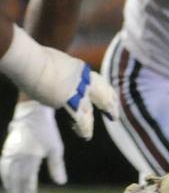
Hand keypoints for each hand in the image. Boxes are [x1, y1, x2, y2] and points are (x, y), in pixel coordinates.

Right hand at [0, 29, 115, 139]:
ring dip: (88, 124)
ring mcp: (78, 92)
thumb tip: (54, 75)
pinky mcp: (70, 103)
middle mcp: (83, 81)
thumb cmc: (35, 57)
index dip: (106, 90)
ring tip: (88, 134)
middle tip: (114, 116)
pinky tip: (84, 135)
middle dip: (109, 106)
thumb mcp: (54, 61)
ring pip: (88, 112)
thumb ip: (61, 71)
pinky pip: (80, 120)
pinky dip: (83, 128)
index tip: (111, 96)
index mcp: (80, 69)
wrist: (31, 61)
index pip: (98, 81)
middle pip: (102, 95)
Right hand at [1, 101, 66, 192]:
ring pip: (7, 175)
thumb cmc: (47, 131)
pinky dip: (5, 177)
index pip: (28, 180)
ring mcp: (9, 153)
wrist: (31, 113)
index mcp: (30, 158)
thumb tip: (61, 183)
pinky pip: (3, 167)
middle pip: (16, 180)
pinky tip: (8, 184)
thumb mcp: (56, 149)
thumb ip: (57, 166)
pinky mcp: (6, 150)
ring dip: (10, 189)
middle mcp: (17, 157)